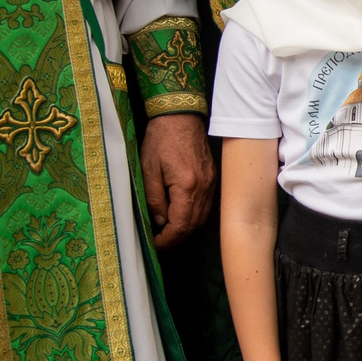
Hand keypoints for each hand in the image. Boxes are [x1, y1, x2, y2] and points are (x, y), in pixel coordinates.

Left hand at [140, 112, 213, 248]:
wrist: (180, 115)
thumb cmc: (161, 139)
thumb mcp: (148, 170)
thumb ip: (154, 199)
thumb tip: (159, 221)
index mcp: (187, 186)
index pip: (180, 224)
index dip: (167, 239)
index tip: (155, 245)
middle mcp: (204, 188)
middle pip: (194, 225)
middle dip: (176, 238)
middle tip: (160, 243)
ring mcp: (211, 183)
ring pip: (202, 217)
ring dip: (186, 228)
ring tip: (168, 232)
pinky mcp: (212, 178)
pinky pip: (206, 205)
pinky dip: (194, 216)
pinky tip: (181, 216)